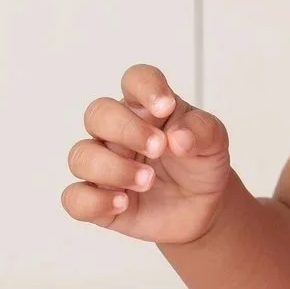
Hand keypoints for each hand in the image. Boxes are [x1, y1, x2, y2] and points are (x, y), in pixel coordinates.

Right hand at [62, 65, 234, 246]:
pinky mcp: (97, 199)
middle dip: (126, 130)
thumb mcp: (214, 143)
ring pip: (81, 156)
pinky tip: (123, 203)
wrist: (203, 207)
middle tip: (159, 148)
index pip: (135, 80)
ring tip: (147, 180)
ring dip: (113, 169)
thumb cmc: (200, 164)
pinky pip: (75, 197)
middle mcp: (118, 132)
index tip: (166, 106)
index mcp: (146, 108)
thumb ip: (202, 131)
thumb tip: (178, 137)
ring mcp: (104, 165)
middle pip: (98, 113)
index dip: (146, 88)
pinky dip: (94, 201)